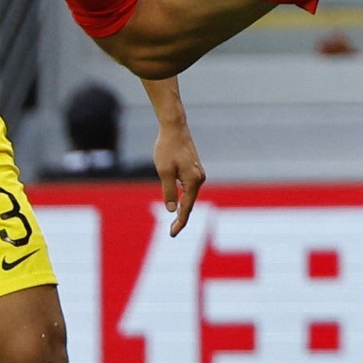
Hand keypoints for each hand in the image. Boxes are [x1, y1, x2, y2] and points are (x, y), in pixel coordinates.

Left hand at [153, 121, 207, 236]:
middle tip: (172, 231)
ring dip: (183, 208)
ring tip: (175, 220)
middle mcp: (199, 179)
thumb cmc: (167, 148)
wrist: (175, 128)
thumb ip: (168, 191)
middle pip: (190, 203)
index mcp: (193, 181)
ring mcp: (198, 174)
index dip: (180, 222)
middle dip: (182, 218)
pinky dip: (184, 198)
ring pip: (190, 196)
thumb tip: (171, 209)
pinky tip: (178, 202)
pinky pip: (190, 188)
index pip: (186, 207)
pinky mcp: (194, 169)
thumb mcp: (163, 171)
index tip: (172, 234)